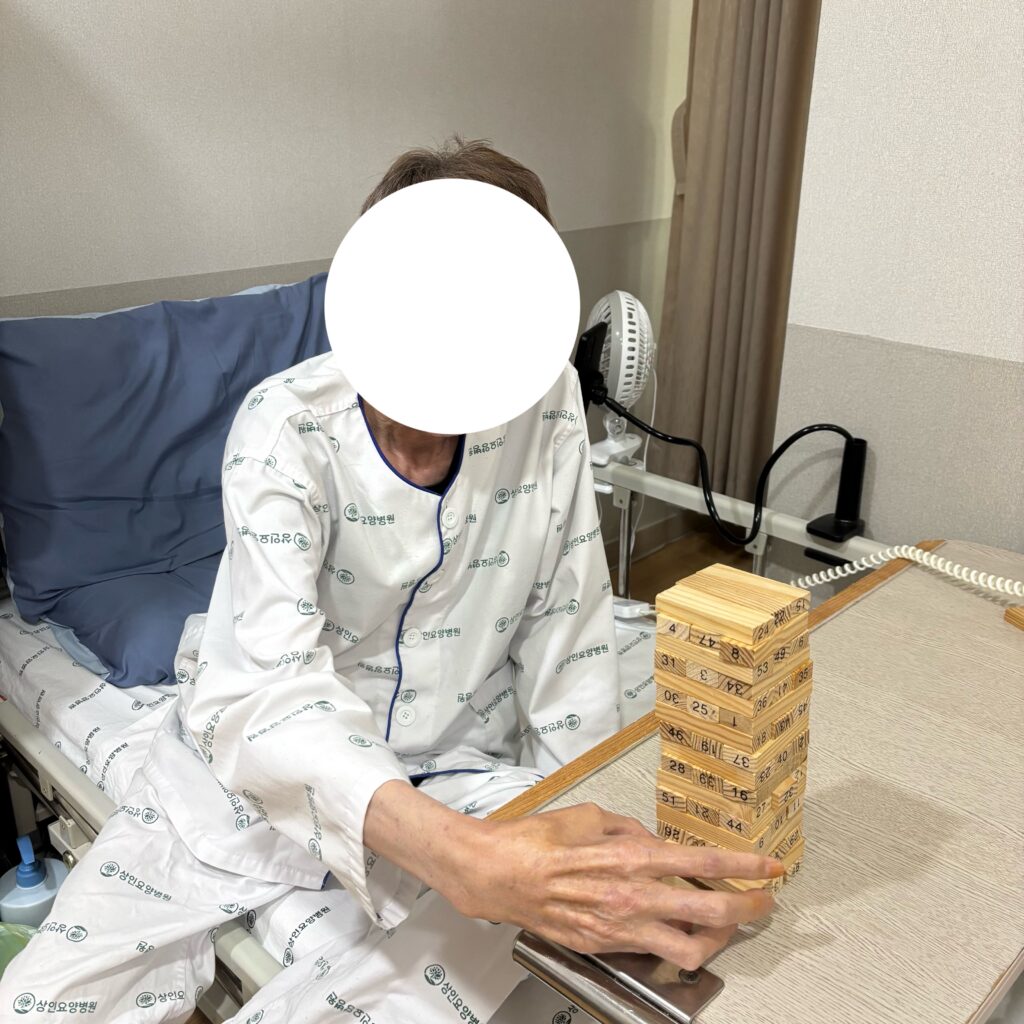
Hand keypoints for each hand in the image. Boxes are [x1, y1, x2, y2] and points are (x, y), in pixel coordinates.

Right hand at [452, 802, 781, 969]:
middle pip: (712, 912)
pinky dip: (677, 942)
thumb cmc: (534, 841)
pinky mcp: (604, 946)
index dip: (744, 865)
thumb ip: (629, 828)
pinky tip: (679, 928)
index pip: (704, 863)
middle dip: (749, 908)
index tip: (768, 866)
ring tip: (726, 922)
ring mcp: (620, 928)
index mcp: (631, 857)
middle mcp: (632, 897)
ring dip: (718, 936)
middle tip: (764, 901)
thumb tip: (653, 840)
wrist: (495, 876)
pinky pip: (654, 951)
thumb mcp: (589, 816)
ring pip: (691, 948)